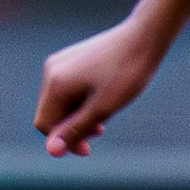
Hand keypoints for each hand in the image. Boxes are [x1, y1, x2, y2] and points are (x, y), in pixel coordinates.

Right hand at [37, 22, 161, 155]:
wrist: (145, 38)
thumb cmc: (127, 74)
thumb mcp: (102, 109)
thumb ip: (75, 130)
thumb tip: (51, 151)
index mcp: (55, 83)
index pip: (44, 124)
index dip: (63, 142)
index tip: (88, 149)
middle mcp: (52, 70)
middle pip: (52, 113)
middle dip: (74, 127)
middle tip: (102, 130)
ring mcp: (61, 62)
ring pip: (63, 101)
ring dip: (81, 114)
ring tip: (107, 112)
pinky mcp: (72, 58)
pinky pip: (70, 88)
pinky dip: (84, 100)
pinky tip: (105, 97)